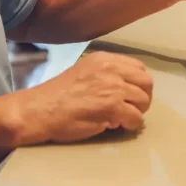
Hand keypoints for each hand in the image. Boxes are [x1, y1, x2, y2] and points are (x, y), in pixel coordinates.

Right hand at [3, 52, 152, 145]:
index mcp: (104, 59)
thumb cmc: (57, 95)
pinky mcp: (112, 106)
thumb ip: (106, 76)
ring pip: (143, 100)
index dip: (138, 84)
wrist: (38, 110)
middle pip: (146, 82)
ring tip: (122, 118)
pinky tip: (117, 126)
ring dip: (136, 112)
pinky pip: (135, 117)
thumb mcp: (84, 73)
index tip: (130, 95)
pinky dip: (130, 124)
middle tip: (132, 109)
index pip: (138, 67)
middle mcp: (111, 68)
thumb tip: (127, 88)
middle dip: (143, 97)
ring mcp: (112, 87)